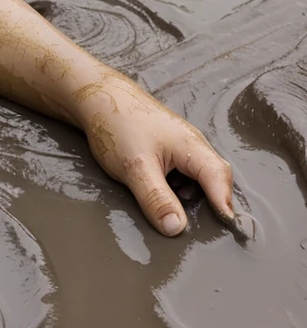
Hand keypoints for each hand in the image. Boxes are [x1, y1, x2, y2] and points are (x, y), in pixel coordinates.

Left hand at [73, 70, 234, 235]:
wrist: (95, 96)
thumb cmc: (117, 125)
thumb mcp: (136, 167)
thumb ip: (157, 199)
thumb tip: (177, 229)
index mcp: (192, 146)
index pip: (220, 180)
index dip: (225, 206)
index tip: (231, 231)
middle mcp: (191, 143)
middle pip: (213, 178)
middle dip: (211, 201)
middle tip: (205, 227)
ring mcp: (179, 143)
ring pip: (195, 175)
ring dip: (190, 193)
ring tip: (174, 207)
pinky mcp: (164, 145)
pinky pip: (180, 170)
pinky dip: (176, 184)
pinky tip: (159, 190)